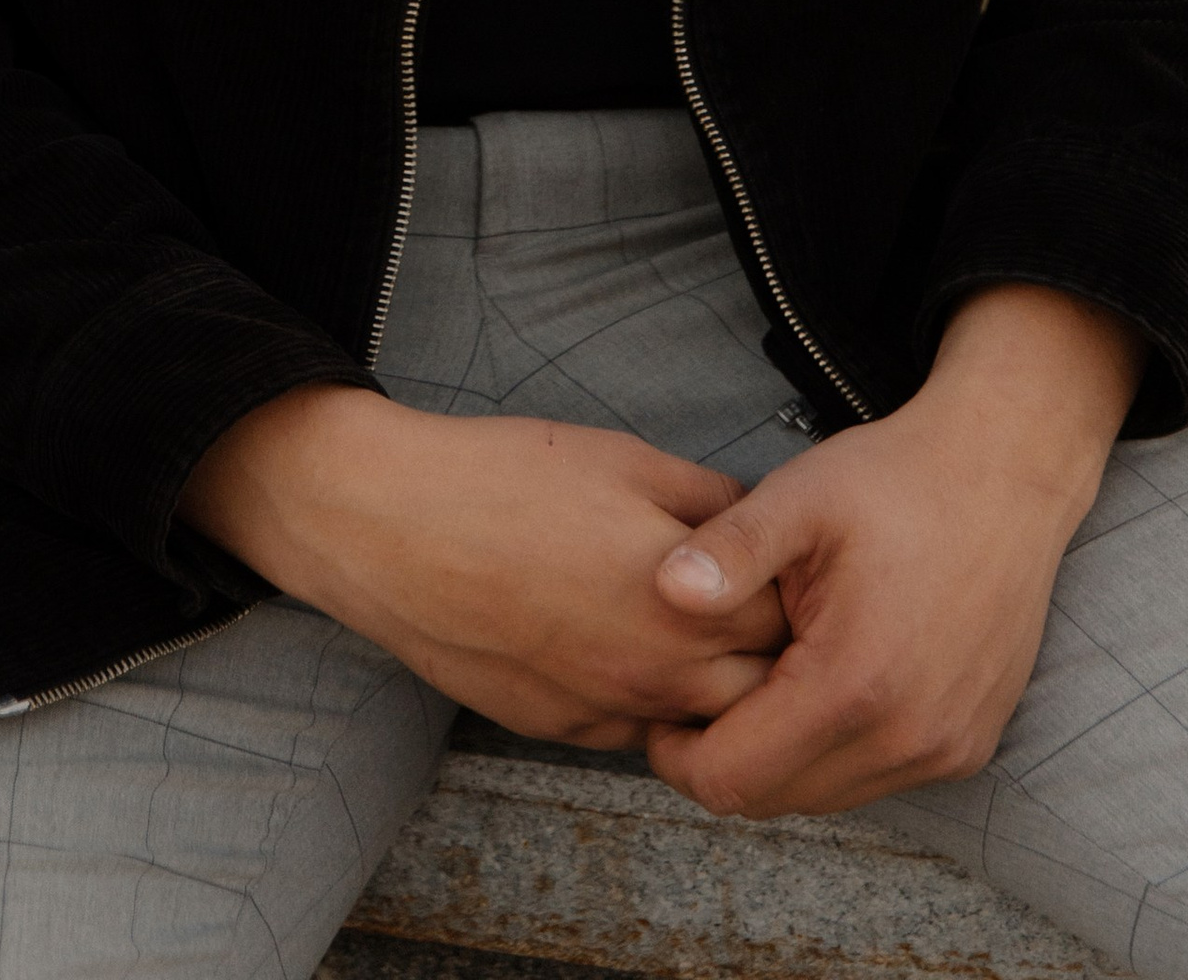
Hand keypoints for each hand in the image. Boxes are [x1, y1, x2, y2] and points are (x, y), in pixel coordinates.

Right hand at [182, 387, 786, 745]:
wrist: (392, 529)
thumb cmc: (506, 479)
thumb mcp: (626, 460)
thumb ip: (708, 501)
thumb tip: (759, 523)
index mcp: (687, 601)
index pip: (788, 623)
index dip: (795, 590)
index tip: (789, 566)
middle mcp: (656, 673)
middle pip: (758, 692)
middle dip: (767, 652)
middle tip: (749, 601)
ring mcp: (604, 709)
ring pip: (695, 723)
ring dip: (708, 686)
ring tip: (688, 626)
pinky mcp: (557, 727)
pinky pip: (630, 728)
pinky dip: (643, 698)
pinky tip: (617, 643)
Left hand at [642, 286, 1145, 817]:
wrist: (1005, 474)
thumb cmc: (896, 479)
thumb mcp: (801, 496)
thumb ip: (731, 548)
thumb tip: (664, 589)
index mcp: (854, 684)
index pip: (733, 779)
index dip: (679, 754)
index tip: (660, 710)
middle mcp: (907, 738)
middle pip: (774, 800)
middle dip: (723, 758)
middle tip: (700, 691)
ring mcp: (945, 749)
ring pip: (825, 797)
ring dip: (779, 758)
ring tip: (757, 679)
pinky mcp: (967, 745)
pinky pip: (875, 779)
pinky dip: (832, 751)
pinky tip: (816, 683)